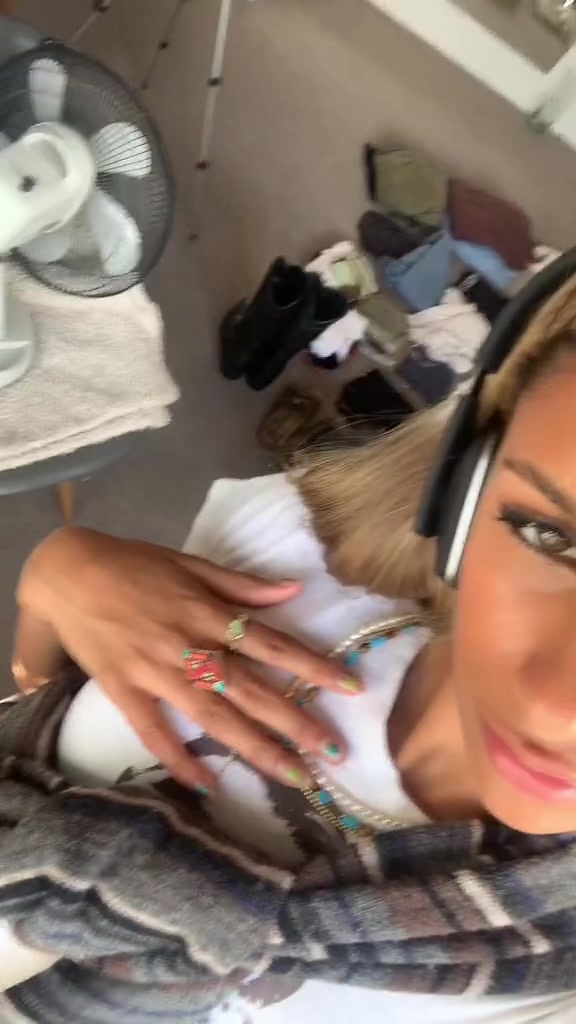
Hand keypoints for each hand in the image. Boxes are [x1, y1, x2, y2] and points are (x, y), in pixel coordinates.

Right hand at [14, 528, 361, 791]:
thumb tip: (293, 590)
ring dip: (257, 748)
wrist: (70, 573)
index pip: (274, 645)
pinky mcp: (126, 692)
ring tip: (295, 775)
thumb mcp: (191, 564)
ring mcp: (158, 673)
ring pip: (216, 717)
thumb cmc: (135, 565)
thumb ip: (242, 584)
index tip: (352, 688)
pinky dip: (181, 760)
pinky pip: (156, 733)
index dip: (314, 667)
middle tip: (334, 753)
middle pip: (253, 690)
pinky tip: (209, 786)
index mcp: (210, 613)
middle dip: (296, 722)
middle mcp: (191, 647)